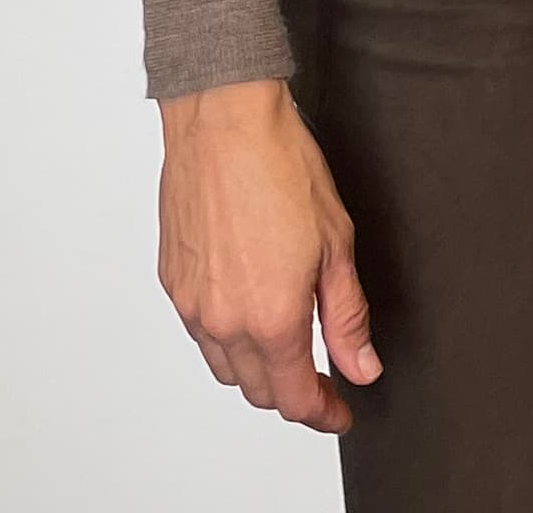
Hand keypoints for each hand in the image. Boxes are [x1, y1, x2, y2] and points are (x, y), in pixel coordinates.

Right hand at [156, 80, 380, 431]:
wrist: (223, 121)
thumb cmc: (279, 166)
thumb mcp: (336, 244)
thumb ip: (347, 317)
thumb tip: (360, 366)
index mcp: (271, 317)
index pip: (295, 398)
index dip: (323, 413)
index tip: (339, 410)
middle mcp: (224, 320)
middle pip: (257, 391)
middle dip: (292, 394)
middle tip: (321, 378)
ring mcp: (192, 303)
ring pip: (224, 367)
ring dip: (256, 370)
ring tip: (286, 345)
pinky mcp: (172, 280)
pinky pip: (200, 332)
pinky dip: (226, 337)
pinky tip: (248, 310)